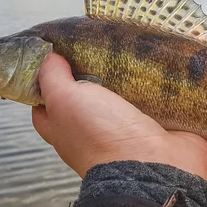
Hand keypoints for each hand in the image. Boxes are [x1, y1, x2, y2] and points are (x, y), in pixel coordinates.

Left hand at [32, 53, 206, 186]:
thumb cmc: (101, 137)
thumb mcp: (64, 100)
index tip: (57, 54)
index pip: (47, 104)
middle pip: (89, 96)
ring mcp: (128, 130)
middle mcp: (94, 132)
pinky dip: (160, 85)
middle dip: (94, 71)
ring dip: (131, 75)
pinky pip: (158, 100)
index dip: (47, 80)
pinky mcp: (158, 126)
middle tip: (100, 42)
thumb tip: (48, 58)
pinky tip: (160, 62)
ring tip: (133, 43)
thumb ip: (52, 78)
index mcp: (66, 130)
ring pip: (125, 96)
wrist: (153, 165)